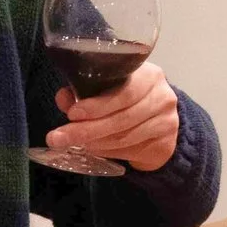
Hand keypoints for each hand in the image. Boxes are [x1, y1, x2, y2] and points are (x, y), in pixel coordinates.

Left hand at [47, 61, 181, 172]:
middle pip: (122, 118)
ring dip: (95, 143)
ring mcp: (167, 122)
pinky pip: (130, 151)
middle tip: (59, 138)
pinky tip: (94, 149)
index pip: (124, 92)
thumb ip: (86, 91)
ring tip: (76, 143)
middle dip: (87, 130)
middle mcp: (162, 97)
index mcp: (148, 75)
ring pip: (124, 138)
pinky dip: (107, 151)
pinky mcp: (166, 144)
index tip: (72, 114)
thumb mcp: (109, 89)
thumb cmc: (129, 100)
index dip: (97, 105)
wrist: (160, 121)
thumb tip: (63, 98)